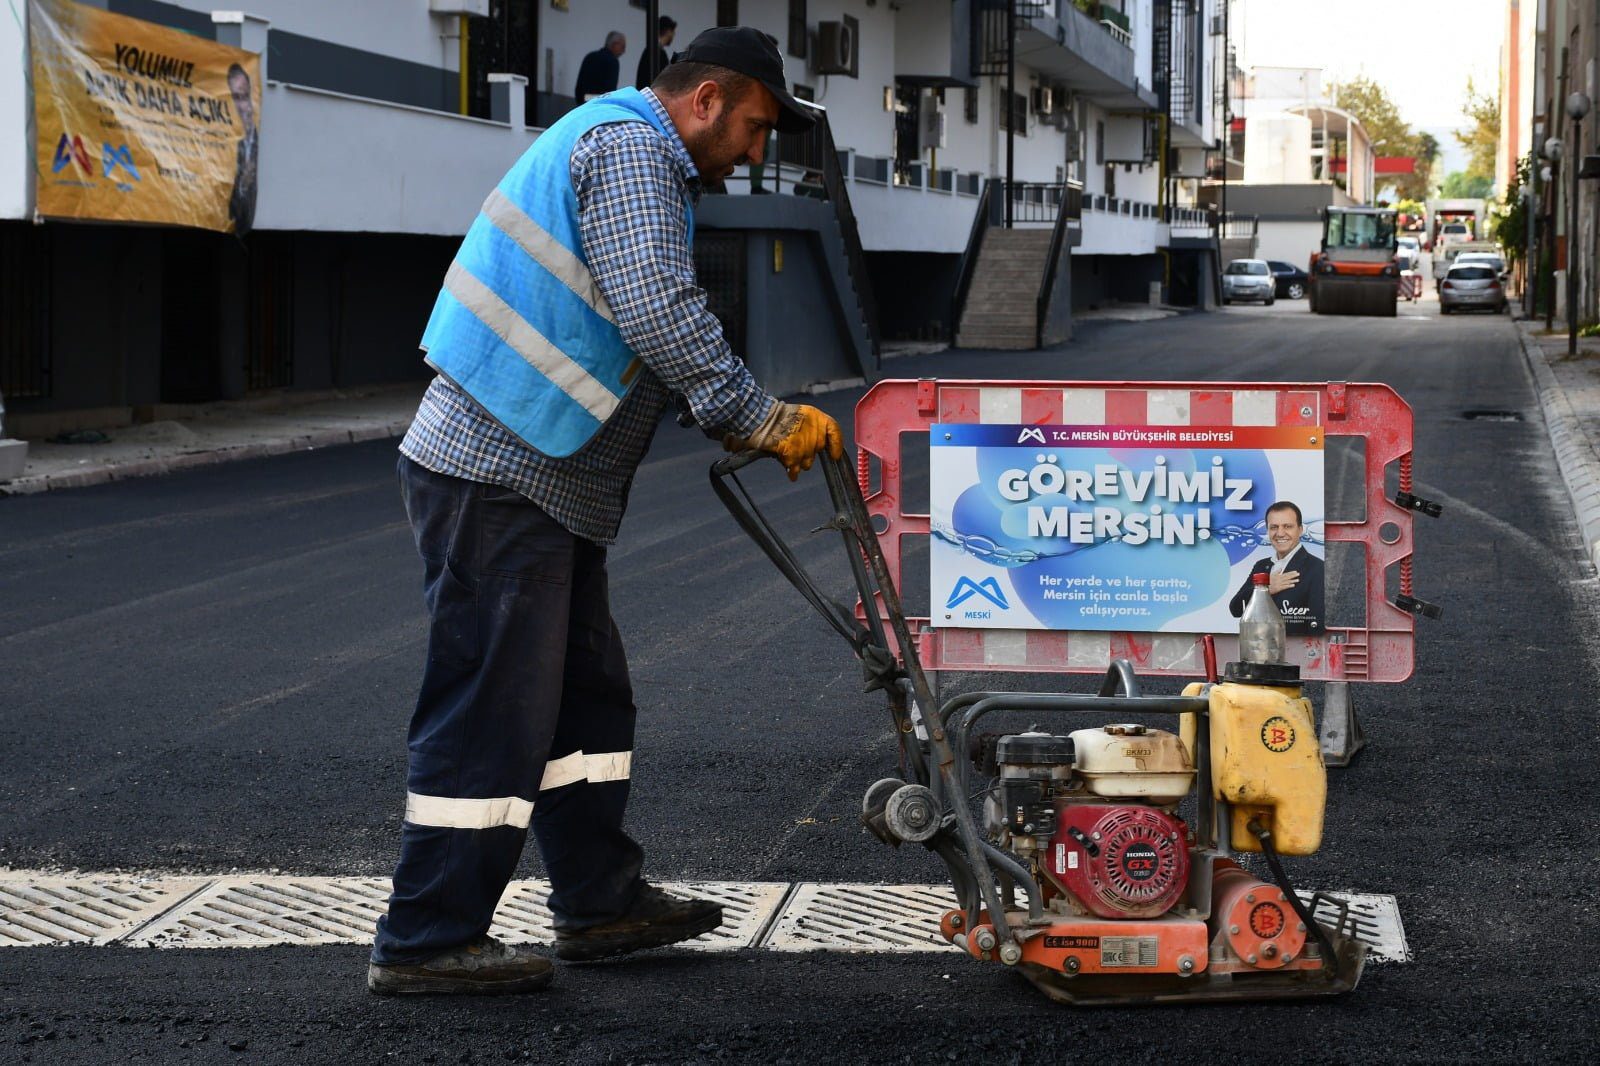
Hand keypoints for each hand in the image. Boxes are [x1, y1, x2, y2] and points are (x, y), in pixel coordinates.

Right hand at [725, 402, 843, 480]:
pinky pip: (796, 470)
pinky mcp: (794, 458)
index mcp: (818, 419)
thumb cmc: (778, 414)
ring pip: (808, 462)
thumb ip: (812, 426)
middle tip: (797, 448)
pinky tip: (792, 475)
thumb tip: (820, 443)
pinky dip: (793, 473)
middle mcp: (815, 434)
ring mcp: (806, 447)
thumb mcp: (801, 413)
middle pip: (818, 449)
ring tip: (789, 457)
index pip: (835, 432)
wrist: (763, 419)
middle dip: (809, 451)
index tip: (835, 455)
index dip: (836, 445)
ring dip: (800, 462)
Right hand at [1268, 571, 1298, 594]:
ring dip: (1292, 581)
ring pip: (1287, 582)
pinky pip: (1285, 587)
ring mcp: (1279, 584)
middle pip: (1287, 577)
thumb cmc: (1267, 581)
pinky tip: (1293, 585)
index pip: (1286, 574)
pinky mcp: (1278, 588)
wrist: (1264, 587)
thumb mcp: (1271, 575)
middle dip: (1293, 575)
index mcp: (1278, 576)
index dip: (1291, 573)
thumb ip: (1277, 572)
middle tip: (1298, 574)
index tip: (1295, 572)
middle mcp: (1279, 579)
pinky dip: (1289, 586)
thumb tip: (1281, 568)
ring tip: (1297, 580)